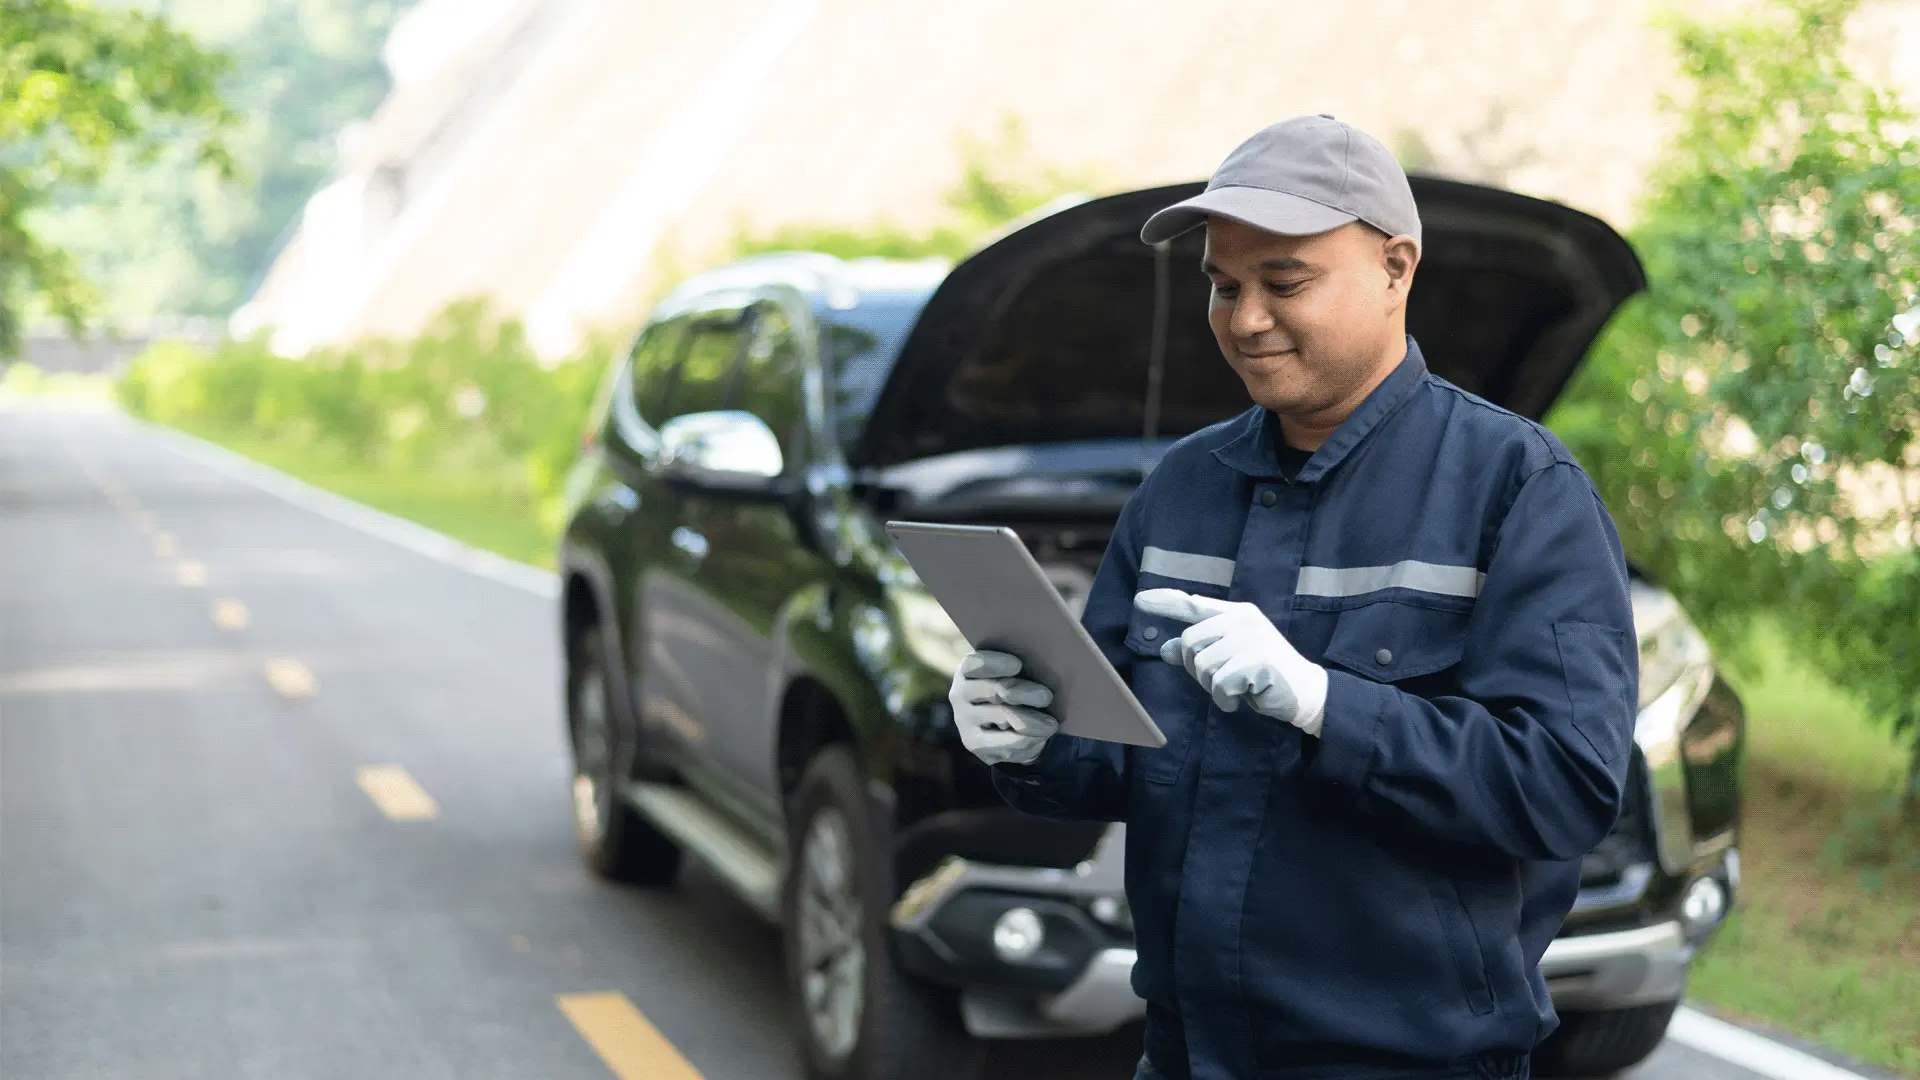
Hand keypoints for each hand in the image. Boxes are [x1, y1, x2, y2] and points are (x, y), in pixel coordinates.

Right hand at [948, 650, 1060, 765]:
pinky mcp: (974, 743)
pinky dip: (1028, 740)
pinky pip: (1006, 743)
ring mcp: (964, 720)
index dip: (997, 664)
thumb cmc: (1014, 689)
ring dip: (1033, 722)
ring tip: (1051, 725)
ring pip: (1004, 717)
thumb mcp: (1015, 675)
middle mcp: (960, 693)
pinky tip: (1040, 737)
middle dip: (1025, 693)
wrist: (1003, 729)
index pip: (977, 663)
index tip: (1018, 665)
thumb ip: (1022, 668)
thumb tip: (1043, 666)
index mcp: (968, 669)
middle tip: (1047, 697)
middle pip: (995, 690)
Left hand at [1133, 589, 1327, 736]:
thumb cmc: (1264, 674)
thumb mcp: (1230, 658)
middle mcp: (1243, 619)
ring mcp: (1250, 638)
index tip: (1139, 600)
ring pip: (1201, 665)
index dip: (1165, 602)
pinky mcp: (1256, 661)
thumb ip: (1201, 649)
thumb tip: (1166, 650)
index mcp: (1237, 613)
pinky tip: (1243, 698)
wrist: (1306, 691)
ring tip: (1235, 688)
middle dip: (1195, 669)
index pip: (1194, 604)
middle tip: (1220, 681)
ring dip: (1211, 687)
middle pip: (1189, 642)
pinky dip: (1225, 700)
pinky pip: (1218, 685)